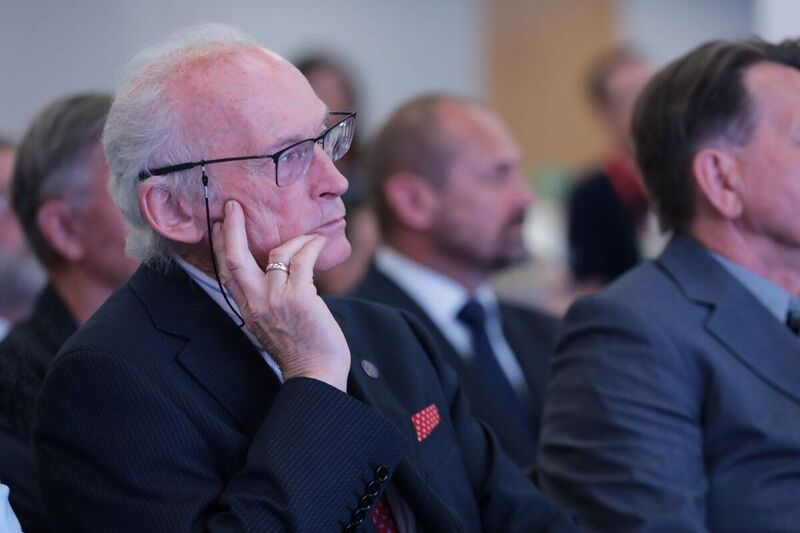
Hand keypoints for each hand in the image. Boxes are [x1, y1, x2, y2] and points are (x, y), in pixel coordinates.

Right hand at [212, 200, 350, 391]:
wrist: (315, 374)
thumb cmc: (300, 349)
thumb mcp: (271, 324)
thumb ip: (265, 300)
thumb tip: (275, 273)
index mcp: (247, 308)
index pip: (226, 271)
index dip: (220, 245)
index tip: (218, 224)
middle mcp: (256, 302)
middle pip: (234, 257)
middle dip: (231, 228)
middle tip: (232, 207)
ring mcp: (276, 299)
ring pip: (279, 252)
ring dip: (296, 240)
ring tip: (310, 238)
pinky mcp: (299, 297)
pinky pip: (303, 259)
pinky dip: (311, 246)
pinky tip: (319, 243)